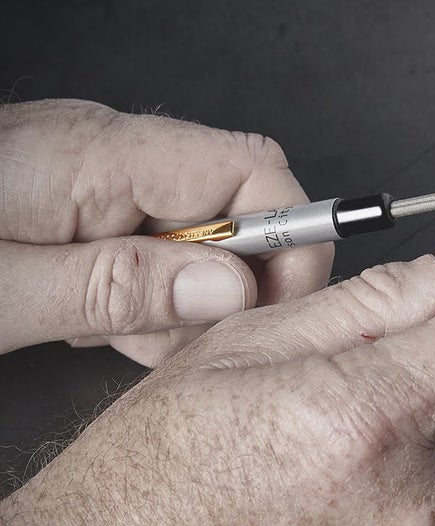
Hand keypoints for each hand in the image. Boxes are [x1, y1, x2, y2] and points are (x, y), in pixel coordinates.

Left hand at [0, 99, 332, 364]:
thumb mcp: (0, 291)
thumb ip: (117, 286)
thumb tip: (228, 286)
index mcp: (99, 159)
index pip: (252, 174)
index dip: (288, 242)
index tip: (274, 310)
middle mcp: (112, 158)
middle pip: (238, 211)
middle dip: (229, 290)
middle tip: (178, 339)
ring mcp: (103, 183)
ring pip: (200, 243)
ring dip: (180, 304)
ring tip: (114, 332)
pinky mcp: (91, 209)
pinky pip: (156, 252)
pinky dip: (147, 301)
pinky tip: (101, 320)